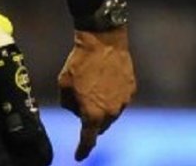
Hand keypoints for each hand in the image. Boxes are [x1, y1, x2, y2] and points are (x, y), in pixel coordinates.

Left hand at [57, 27, 135, 161]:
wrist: (103, 42)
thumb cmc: (79, 63)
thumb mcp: (64, 84)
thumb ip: (68, 103)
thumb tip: (75, 109)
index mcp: (92, 114)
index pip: (88, 140)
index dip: (82, 150)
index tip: (78, 156)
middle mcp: (111, 112)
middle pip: (100, 126)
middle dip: (90, 122)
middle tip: (81, 106)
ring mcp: (124, 101)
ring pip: (111, 113)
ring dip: (102, 108)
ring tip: (92, 89)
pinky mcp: (132, 89)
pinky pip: (120, 100)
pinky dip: (111, 96)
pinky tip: (104, 82)